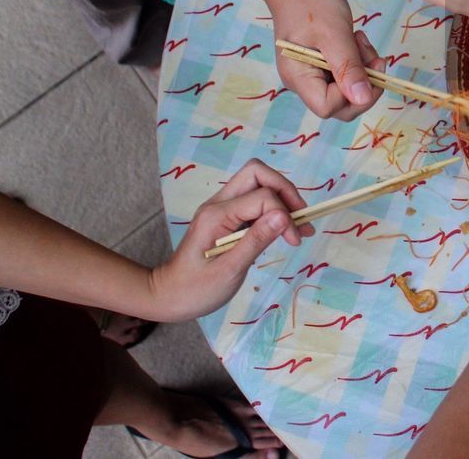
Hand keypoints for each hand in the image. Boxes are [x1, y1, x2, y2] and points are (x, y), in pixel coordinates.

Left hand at [149, 160, 313, 321]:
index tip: (296, 240)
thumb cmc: (196, 289)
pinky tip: (282, 230)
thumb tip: (284, 216)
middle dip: (285, 190)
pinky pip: (253, 200)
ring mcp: (221, 208)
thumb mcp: (229, 270)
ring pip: (256, 182)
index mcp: (217, 215)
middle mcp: (218, 204)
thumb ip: (256, 240)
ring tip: (297, 225)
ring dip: (281, 197)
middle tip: (300, 217)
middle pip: (257, 173)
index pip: (262, 197)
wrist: (168, 296)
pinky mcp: (226, 217)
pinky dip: (273, 209)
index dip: (285, 214)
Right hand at [264, 0, 385, 119]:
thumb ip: (348, 68)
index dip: (353, 95)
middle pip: (340, 106)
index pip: (328, 107)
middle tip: (374, 56)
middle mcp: (302, 82)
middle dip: (364, 85)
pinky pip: (344, 75)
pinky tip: (356, 40)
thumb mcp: (334, 34)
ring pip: (346, 90)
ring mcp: (311, 74)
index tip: (368, 67)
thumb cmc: (310, 3)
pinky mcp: (320, 65)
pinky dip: (357, 61)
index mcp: (298, 77)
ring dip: (363, 69)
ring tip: (361, 40)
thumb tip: (362, 99)